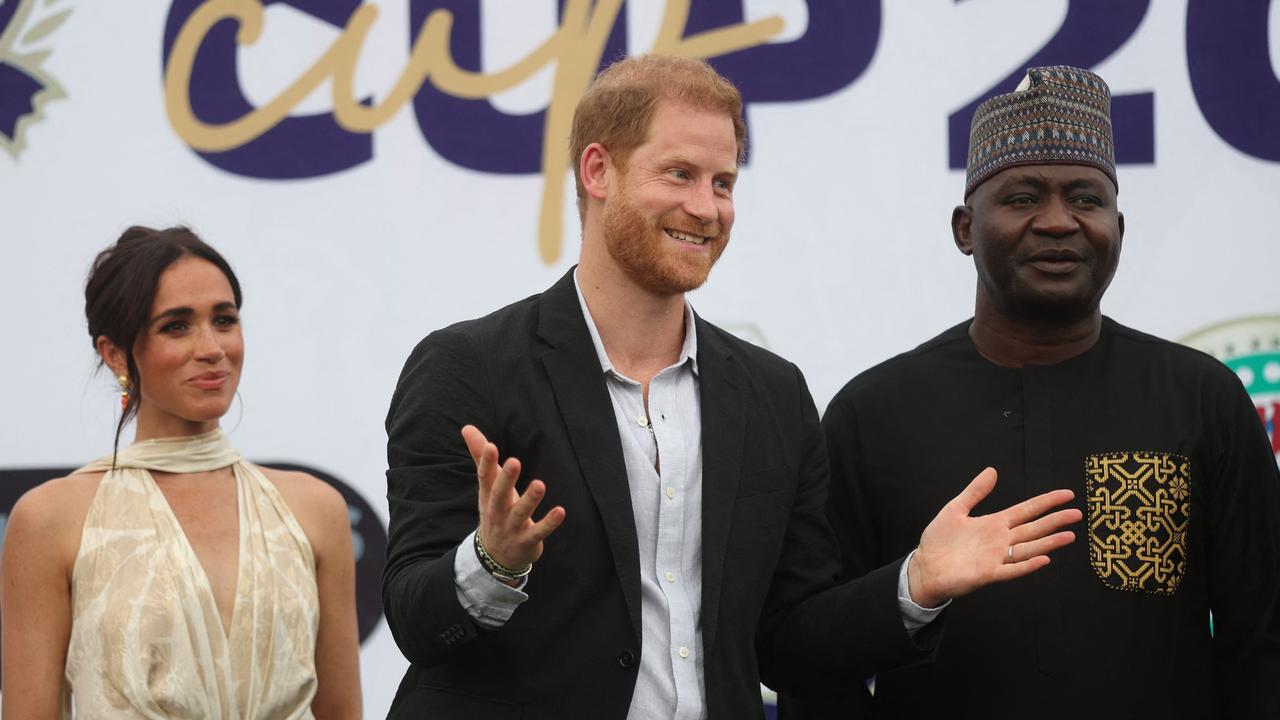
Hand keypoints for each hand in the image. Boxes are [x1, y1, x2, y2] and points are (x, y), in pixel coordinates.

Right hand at [462, 425, 565, 577]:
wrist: (494, 557)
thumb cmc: (494, 510)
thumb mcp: (486, 486)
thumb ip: (480, 457)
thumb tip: (467, 427)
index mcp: (488, 496)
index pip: (485, 477)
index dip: (486, 462)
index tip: (490, 446)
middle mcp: (498, 511)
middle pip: (500, 495)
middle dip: (506, 479)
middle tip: (514, 462)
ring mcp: (512, 528)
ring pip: (520, 514)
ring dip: (530, 500)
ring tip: (540, 485)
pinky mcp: (527, 541)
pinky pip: (538, 532)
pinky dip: (549, 523)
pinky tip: (561, 511)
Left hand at [908, 467, 1080, 607]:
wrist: (924, 566)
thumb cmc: (939, 540)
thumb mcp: (955, 509)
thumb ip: (975, 491)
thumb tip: (992, 470)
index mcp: (994, 523)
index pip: (1026, 510)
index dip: (1046, 502)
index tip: (1067, 495)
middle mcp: (1000, 540)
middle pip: (1034, 528)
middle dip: (1055, 521)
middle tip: (1078, 514)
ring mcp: (996, 557)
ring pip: (1028, 548)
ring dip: (1049, 542)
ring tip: (1069, 536)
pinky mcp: (988, 574)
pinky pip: (1012, 569)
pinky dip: (1027, 565)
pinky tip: (1043, 559)